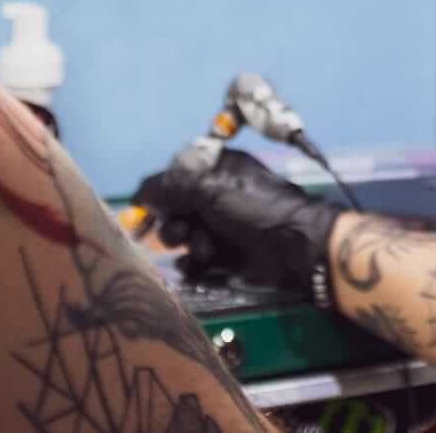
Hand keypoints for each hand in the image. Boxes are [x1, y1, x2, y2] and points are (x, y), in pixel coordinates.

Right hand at [133, 146, 344, 288]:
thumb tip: (140, 192)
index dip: (159, 192)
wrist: (295, 247)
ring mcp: (221, 225)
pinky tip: (199, 266)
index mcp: (217, 169)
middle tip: (183, 232)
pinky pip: (195, 259)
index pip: (175, 175)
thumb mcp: (210, 189)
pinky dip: (193, 264)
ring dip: (188, 243)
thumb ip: (170, 187)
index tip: (144, 210)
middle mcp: (216, 195)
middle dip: (174, 222)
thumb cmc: (254, 209)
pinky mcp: (225, 254)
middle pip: (175, 208)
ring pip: (184, 235)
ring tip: (205, 250)